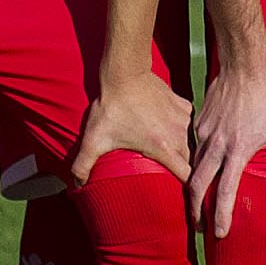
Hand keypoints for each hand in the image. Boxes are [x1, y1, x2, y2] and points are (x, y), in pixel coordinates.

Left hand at [73, 62, 190, 184]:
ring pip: (188, 141)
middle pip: (188, 160)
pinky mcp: (184, 106)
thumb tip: (77, 186)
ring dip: (178, 147)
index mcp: (162, 147)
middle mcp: (178, 134)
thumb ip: (82, 165)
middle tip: (167, 173)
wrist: (125, 73)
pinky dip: (178, 128)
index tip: (178, 190)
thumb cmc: (111, 107)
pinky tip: (163, 127)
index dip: (185, 186)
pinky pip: (186, 124)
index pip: (186, 176)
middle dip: (180, 168)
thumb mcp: (94, 139)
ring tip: (163, 148)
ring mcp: (183, 118)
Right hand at [188, 61, 265, 239]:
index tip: (219, 233)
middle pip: (196, 185)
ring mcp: (203, 134)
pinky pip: (193, 149)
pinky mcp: (198, 124)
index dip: (221, 214)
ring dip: (193, 189)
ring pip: (192, 168)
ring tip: (197, 205)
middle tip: (200, 227)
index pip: (225, 190)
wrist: (245, 67)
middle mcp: (216, 145)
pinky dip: (193, 164)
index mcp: (238, 150)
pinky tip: (199, 172)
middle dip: (196, 210)